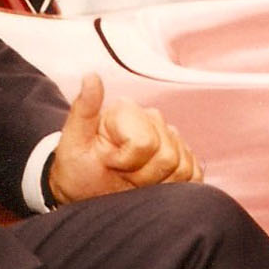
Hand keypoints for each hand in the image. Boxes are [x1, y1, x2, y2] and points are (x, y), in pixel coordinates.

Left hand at [46, 72, 200, 204]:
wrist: (87, 191)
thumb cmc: (78, 166)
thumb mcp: (74, 140)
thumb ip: (84, 108)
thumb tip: (91, 76)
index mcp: (128, 109)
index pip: (145, 143)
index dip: (126, 162)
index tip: (107, 163)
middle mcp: (153, 118)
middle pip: (167, 157)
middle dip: (142, 176)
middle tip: (120, 175)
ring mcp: (172, 138)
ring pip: (183, 168)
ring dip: (157, 184)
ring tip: (134, 181)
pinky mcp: (185, 157)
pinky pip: (194, 174)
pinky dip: (174, 187)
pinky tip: (153, 185)